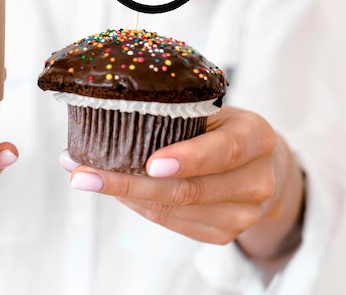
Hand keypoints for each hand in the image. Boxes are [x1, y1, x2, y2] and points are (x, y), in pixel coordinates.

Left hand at [60, 106, 303, 277]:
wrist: (262, 166)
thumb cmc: (225, 128)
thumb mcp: (213, 110)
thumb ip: (177, 114)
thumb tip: (107, 111)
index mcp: (257, 138)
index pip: (223, 151)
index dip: (187, 159)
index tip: (149, 163)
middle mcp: (256, 182)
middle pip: (188, 191)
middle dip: (128, 183)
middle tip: (83, 173)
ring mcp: (242, 215)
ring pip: (172, 210)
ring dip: (122, 196)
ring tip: (83, 177)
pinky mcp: (223, 234)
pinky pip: (170, 222)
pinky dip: (137, 206)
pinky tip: (113, 190)